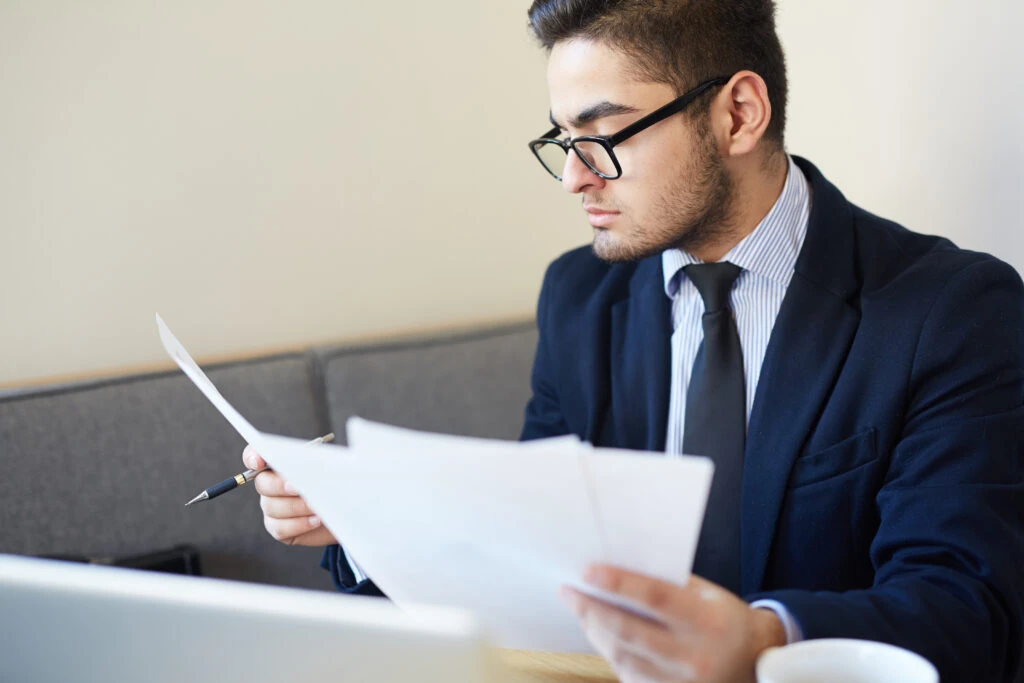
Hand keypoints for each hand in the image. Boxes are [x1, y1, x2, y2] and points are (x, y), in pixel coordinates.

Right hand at [243, 445, 336, 546]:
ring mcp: (272, 507)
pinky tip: (316, 520)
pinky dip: (300, 524)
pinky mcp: (278, 528)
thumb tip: (311, 463)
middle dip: (280, 485)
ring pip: (272, 507)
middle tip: (298, 487)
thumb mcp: (328, 467)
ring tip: (316, 506)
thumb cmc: (333, 483)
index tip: (259, 462)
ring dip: (296, 506)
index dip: (252, 457)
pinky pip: (280, 528)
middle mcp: (269, 485)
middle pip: (263, 484)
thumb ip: (315, 461)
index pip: (253, 456)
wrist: (343, 510)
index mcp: (278, 463)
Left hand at [562, 565, 784, 682]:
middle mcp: (696, 657)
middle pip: (630, 632)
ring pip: (624, 659)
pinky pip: (631, 678)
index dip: (619, 584)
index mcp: (708, 622)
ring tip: (580, 611)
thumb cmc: (726, 619)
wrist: (758, 664)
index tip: (587, 571)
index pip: (655, 598)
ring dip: (596, 633)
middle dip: (593, 610)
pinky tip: (600, 635)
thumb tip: (617, 571)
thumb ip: (668, 585)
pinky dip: (611, 654)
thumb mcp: (707, 595)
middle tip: (569, 592)